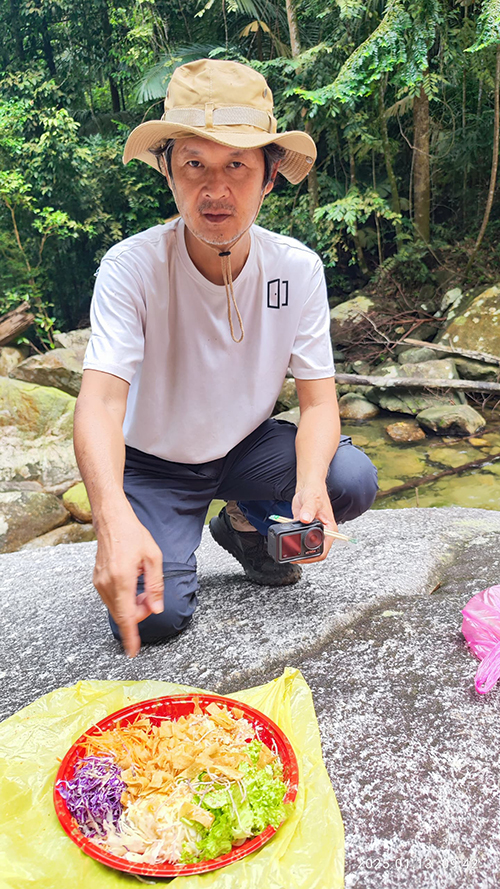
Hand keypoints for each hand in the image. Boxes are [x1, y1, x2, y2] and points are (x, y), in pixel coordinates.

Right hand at [93, 512, 163, 657]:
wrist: (112, 521)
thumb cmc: (133, 535)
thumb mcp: (153, 558)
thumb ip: (155, 586)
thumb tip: (156, 609)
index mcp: (122, 580)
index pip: (126, 617)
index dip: (130, 637)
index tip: (133, 653)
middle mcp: (107, 584)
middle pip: (122, 615)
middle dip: (139, 615)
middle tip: (151, 599)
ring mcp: (99, 583)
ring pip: (117, 609)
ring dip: (132, 607)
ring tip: (143, 590)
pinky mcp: (97, 581)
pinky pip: (112, 600)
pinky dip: (124, 601)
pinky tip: (133, 586)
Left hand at [291, 482, 337, 563]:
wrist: (308, 487)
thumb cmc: (315, 492)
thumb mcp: (312, 500)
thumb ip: (308, 510)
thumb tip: (305, 519)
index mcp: (330, 529)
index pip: (324, 550)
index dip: (313, 557)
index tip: (302, 557)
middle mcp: (322, 533)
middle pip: (314, 552)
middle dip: (303, 556)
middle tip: (292, 556)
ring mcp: (313, 532)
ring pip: (306, 548)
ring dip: (297, 550)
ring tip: (288, 550)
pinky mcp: (304, 529)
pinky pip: (298, 540)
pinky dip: (292, 542)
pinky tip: (286, 541)